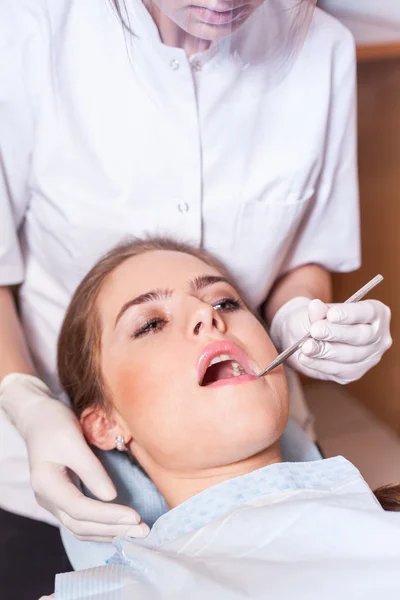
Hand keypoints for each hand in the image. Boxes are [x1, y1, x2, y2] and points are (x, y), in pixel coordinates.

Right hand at [0, 373, 148, 541]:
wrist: (39, 417)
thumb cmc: (55, 424)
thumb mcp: (73, 441)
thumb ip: (91, 470)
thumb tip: (111, 497)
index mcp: (46, 484)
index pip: (79, 509)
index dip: (108, 515)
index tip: (135, 517)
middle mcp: (47, 498)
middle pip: (80, 525)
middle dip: (113, 530)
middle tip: (143, 531)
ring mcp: (54, 501)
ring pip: (80, 528)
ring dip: (109, 532)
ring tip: (137, 532)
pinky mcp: (64, 498)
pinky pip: (81, 521)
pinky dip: (102, 527)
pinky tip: (120, 527)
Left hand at [270, 296, 391, 383]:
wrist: (310, 336)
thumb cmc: (319, 318)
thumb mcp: (316, 310)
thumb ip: (319, 311)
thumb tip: (316, 306)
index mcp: (376, 314)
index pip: (367, 312)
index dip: (349, 314)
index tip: (331, 314)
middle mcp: (378, 337)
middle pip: (361, 336)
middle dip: (335, 333)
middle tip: (315, 330)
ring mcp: (368, 357)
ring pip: (349, 356)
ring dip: (324, 351)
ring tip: (306, 346)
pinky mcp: (354, 373)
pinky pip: (337, 370)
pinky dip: (318, 364)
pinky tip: (305, 358)